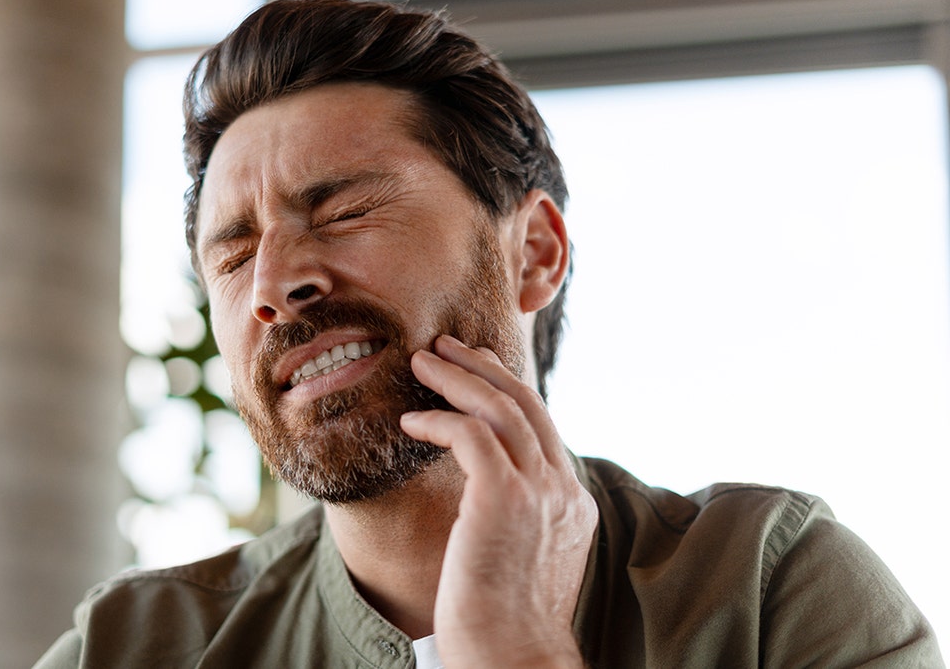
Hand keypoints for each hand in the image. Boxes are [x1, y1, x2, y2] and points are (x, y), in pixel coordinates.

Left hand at [399, 335, 596, 667]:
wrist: (515, 660)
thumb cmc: (502, 621)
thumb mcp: (519, 556)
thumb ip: (514, 515)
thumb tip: (480, 491)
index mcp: (571, 502)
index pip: (541, 426)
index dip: (505, 390)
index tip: (473, 371)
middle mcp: (562, 490)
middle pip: (525, 404)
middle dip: (482, 367)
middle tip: (446, 345)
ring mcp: (539, 492)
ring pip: (499, 408)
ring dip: (456, 378)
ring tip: (421, 361)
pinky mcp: (505, 499)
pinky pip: (469, 434)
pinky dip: (438, 419)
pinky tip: (411, 421)